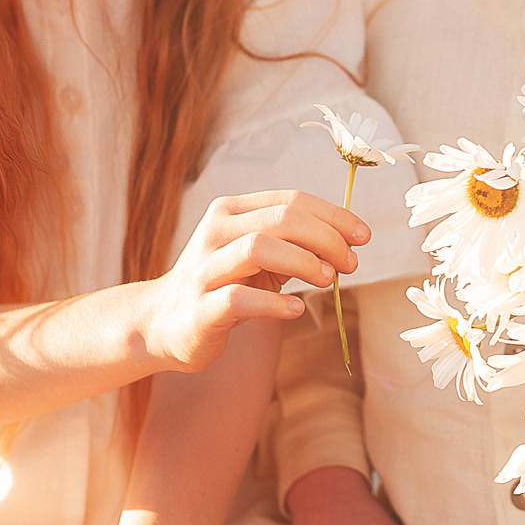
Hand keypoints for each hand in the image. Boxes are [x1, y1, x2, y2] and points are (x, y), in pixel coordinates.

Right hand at [134, 191, 370, 372]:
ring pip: (258, 248)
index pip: (291, 200)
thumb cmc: (222, 285)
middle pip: (280, 219)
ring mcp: (204, 269)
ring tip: (327, 279)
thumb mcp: (258, 258)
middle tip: (350, 263)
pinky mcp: (200, 308)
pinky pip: (239, 298)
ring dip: (303, 262)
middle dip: (325, 237)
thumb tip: (346, 242)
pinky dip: (274, 302)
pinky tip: (296, 309)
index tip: (363, 236)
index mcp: (231, 212)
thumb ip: (294, 245)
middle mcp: (215, 232)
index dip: (333, 216)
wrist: (162, 323)